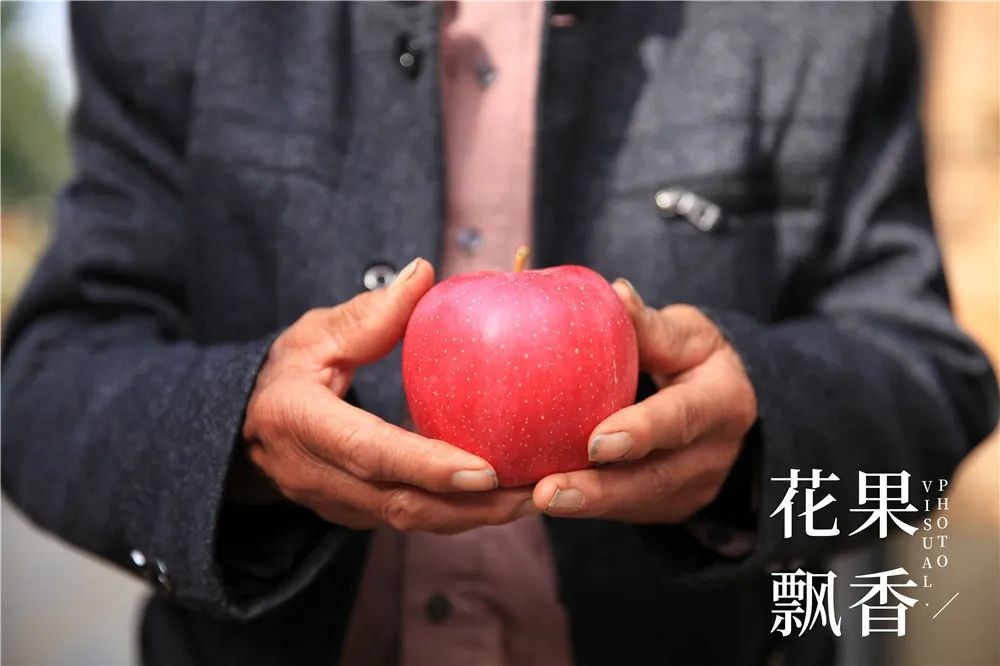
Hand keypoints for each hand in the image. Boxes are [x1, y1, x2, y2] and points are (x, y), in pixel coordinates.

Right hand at [236, 258, 536, 533]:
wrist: (244, 431)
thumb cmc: (285, 374)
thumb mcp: (313, 334)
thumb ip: (369, 314)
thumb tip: (424, 273)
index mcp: (299, 421)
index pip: (369, 452)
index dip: (428, 466)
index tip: (488, 470)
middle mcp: (313, 474)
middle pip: (400, 504)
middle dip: (472, 506)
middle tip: (533, 492)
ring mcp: (332, 504)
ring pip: (410, 522)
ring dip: (474, 517)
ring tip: (530, 498)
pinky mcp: (353, 516)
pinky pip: (410, 520)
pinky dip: (456, 513)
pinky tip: (500, 498)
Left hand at [532, 280, 757, 522]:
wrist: (732, 407)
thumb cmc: (698, 359)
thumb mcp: (688, 334)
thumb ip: (651, 325)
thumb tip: (615, 293)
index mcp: (722, 402)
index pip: (680, 419)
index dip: (640, 433)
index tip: (595, 443)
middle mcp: (712, 454)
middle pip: (652, 479)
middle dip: (597, 491)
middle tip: (545, 492)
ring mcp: (692, 488)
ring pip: (633, 502)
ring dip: (581, 506)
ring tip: (529, 501)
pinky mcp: (667, 507)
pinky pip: (622, 510)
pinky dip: (581, 506)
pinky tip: (532, 501)